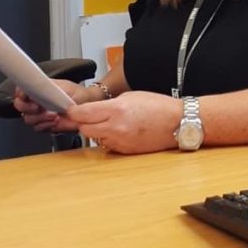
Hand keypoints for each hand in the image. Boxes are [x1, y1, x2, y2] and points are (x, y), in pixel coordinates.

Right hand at [13, 80, 89, 132]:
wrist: (87, 104)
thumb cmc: (76, 93)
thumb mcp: (62, 85)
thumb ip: (47, 86)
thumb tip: (37, 86)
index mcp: (37, 91)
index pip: (20, 92)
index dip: (20, 95)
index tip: (26, 96)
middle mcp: (36, 103)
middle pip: (20, 107)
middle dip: (28, 108)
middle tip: (38, 107)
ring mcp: (40, 115)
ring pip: (29, 119)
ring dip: (40, 118)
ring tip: (53, 114)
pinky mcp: (46, 126)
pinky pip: (39, 128)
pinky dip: (46, 125)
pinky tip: (56, 121)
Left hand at [64, 91, 182, 153]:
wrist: (177, 123)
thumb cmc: (158, 106)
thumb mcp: (130, 96)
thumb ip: (108, 104)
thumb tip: (92, 110)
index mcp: (116, 110)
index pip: (82, 114)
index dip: (72, 112)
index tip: (69, 110)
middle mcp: (116, 128)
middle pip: (84, 129)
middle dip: (82, 122)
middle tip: (86, 116)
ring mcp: (120, 142)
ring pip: (95, 138)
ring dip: (96, 131)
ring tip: (109, 122)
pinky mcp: (125, 151)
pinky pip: (108, 145)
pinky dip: (108, 138)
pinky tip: (119, 130)